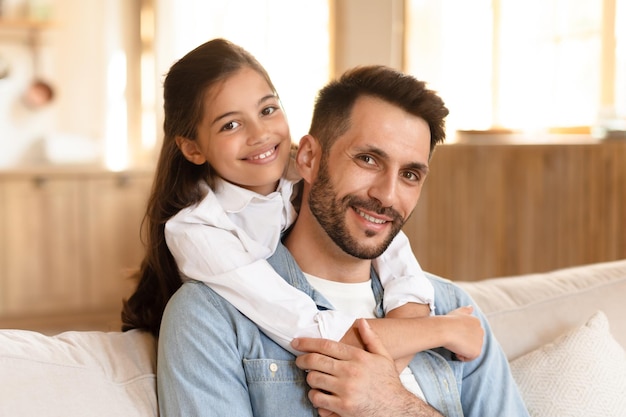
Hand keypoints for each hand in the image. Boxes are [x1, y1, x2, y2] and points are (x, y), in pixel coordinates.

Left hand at [292, 319, 442, 416]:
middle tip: (299, 361)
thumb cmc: (388, 383)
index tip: (296, 342)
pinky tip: (321, 396)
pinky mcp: (343, 408)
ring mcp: (346, 391)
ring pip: (313, 380)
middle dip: (302, 360)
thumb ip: (371, 338)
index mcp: (358, 357)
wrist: (397, 409)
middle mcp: (350, 372)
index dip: (307, 342)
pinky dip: (316, 398)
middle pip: (315, 361)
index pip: (326, 345)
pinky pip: (318, 400)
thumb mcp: (383, 357)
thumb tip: (360, 321)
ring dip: (311, 380)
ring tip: (315, 380)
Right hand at [444, 306, 483, 360]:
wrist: (445, 329)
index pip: (471, 332)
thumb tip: (471, 307)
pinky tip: (456, 351)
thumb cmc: (448, 320)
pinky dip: (462, 357)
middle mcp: (481, 331)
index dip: (462, 335)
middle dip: (464, 343)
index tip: (454, 334)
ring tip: (454, 345)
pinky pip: (469, 358)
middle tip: (453, 341)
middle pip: (473, 341)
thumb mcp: (457, 312)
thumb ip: (466, 310)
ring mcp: (480, 342)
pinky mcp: (476, 352)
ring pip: (471, 350)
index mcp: (477, 322)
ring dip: (463, 350)